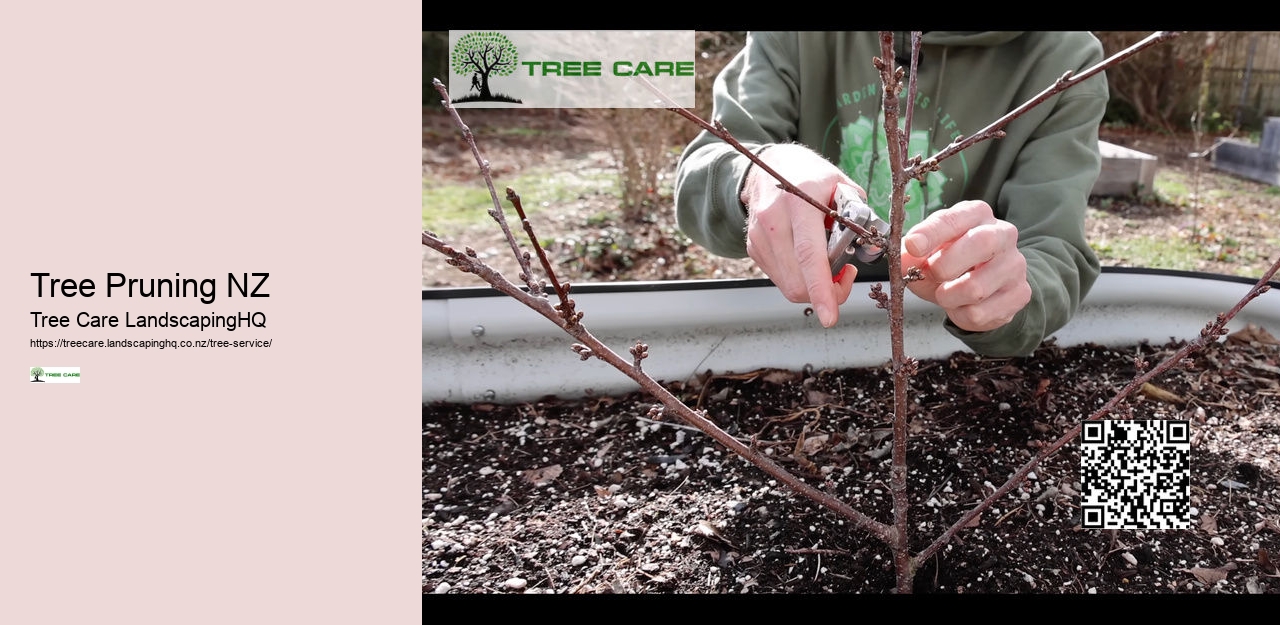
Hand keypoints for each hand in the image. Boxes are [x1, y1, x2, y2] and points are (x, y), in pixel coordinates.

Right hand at [741, 144, 860, 326]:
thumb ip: (857, 215)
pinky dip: (798, 277)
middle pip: (797, 280)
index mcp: (798, 203)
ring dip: (812, 286)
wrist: (768, 165)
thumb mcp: (840, 184)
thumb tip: (870, 245)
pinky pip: (779, 277)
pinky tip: (807, 259)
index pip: (809, 254)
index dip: (821, 288)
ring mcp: (759, 236)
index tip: (829, 315)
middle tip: (844, 276)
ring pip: (788, 284)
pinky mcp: (753, 247)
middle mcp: (773, 221)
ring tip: (828, 264)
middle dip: (825, 293)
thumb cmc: (809, 175)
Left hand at [901, 200, 1030, 331]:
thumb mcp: (927, 250)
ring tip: (945, 292)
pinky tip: (961, 305)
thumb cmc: (951, 260)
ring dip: (948, 296)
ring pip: (977, 288)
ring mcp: (1015, 265)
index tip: (913, 246)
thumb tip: (896, 257)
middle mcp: (1003, 234)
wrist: (983, 285)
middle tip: (932, 274)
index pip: (956, 218)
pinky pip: (980, 313)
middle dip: (946, 265)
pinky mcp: (1019, 294)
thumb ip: (909, 252)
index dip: (932, 233)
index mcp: (977, 214)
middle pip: (981, 244)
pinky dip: (960, 315)